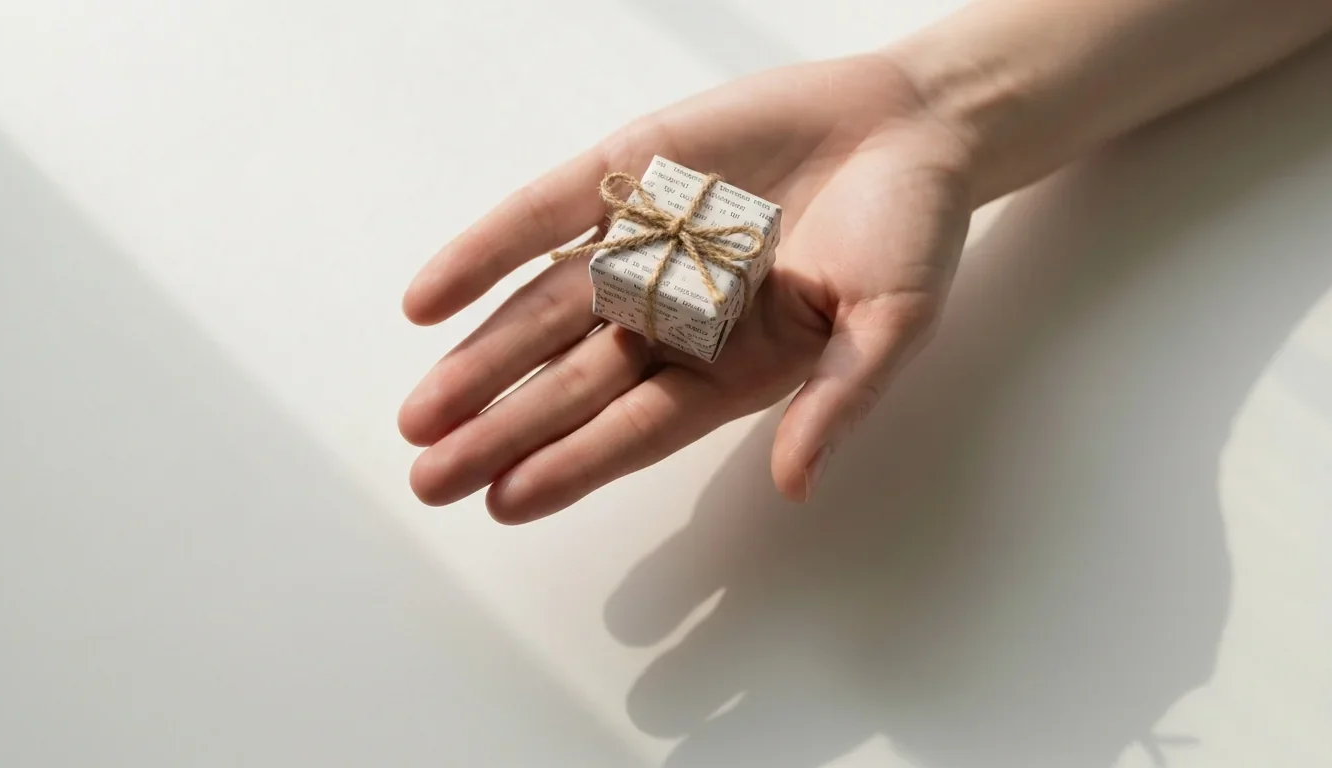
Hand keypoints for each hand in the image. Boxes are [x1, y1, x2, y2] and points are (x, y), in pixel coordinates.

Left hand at [399, 53, 977, 522]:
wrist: (910, 122)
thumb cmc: (909, 232)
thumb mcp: (890, 322)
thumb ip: (840, 397)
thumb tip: (799, 481)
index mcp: (731, 367)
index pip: (638, 427)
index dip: (574, 464)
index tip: (507, 501)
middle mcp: (674, 316)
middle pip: (573, 382)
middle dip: (503, 430)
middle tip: (432, 478)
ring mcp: (644, 245)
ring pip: (546, 310)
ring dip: (481, 359)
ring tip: (421, 414)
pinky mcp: (627, 175)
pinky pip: (543, 216)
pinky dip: (485, 254)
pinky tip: (429, 299)